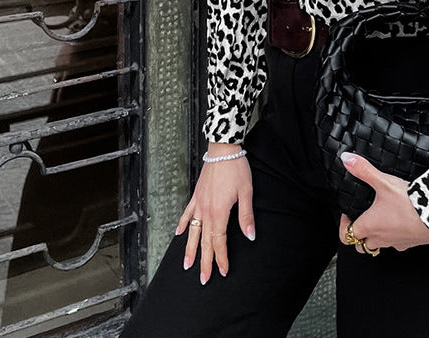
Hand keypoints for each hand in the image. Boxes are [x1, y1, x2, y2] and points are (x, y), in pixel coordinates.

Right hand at [175, 143, 254, 283]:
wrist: (223, 150)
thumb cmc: (236, 168)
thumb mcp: (246, 192)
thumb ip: (246, 216)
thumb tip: (250, 236)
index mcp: (218, 212)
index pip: (219, 241)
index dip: (221, 257)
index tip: (222, 271)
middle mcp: (205, 211)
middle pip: (205, 241)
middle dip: (205, 261)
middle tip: (204, 278)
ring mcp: (199, 203)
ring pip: (192, 232)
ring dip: (190, 249)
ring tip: (187, 264)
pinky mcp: (196, 195)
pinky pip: (187, 213)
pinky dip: (183, 224)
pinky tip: (178, 233)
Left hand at [337, 152, 428, 252]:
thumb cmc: (409, 203)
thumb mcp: (383, 182)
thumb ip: (364, 170)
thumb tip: (347, 159)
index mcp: (370, 226)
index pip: (347, 236)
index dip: (344, 226)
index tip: (348, 215)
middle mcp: (381, 238)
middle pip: (362, 246)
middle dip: (359, 236)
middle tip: (361, 220)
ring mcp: (396, 243)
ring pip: (380, 246)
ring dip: (377, 236)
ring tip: (381, 219)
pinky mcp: (410, 243)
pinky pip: (398, 244)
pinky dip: (396, 236)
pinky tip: (401, 222)